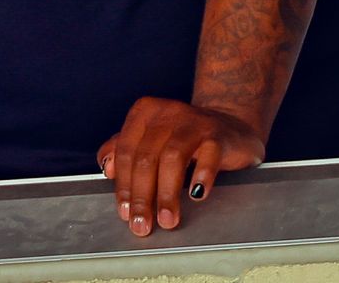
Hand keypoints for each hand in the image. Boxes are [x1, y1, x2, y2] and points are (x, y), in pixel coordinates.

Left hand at [97, 97, 263, 236]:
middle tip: (142, 224)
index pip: (125, 152)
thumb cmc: (183, 137)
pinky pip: (208, 156)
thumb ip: (124, 150)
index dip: (123, 185)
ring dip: (167, 193)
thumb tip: (108, 170)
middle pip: (146, 158)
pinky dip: (201, 176)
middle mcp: (166, 113)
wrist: (230, 126)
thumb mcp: (151, 139)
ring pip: (172, 158)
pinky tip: (196, 195)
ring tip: (167, 220)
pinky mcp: (218, 134)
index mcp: (143, 113)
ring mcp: (193, 122)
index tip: (125, 213)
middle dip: (142, 196)